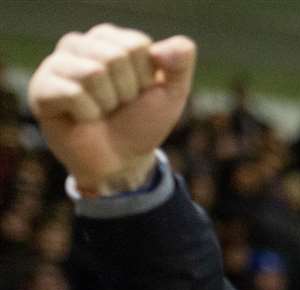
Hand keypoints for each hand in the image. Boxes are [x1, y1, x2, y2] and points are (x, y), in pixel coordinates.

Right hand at [27, 25, 195, 194]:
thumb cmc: (141, 122)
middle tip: (118, 105)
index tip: (138, 92)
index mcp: (110, 39)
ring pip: (93, 72)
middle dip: (127, 91)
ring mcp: (56, 65)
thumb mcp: (171, 93)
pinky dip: (88, 113)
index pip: (137, 45)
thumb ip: (180, 63)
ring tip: (101, 110)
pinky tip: (83, 118)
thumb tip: (167, 47)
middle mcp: (79, 45)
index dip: (146, 77)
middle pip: (114, 56)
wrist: (121, 161)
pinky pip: (73, 93)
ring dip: (107, 102)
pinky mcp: (41, 88)